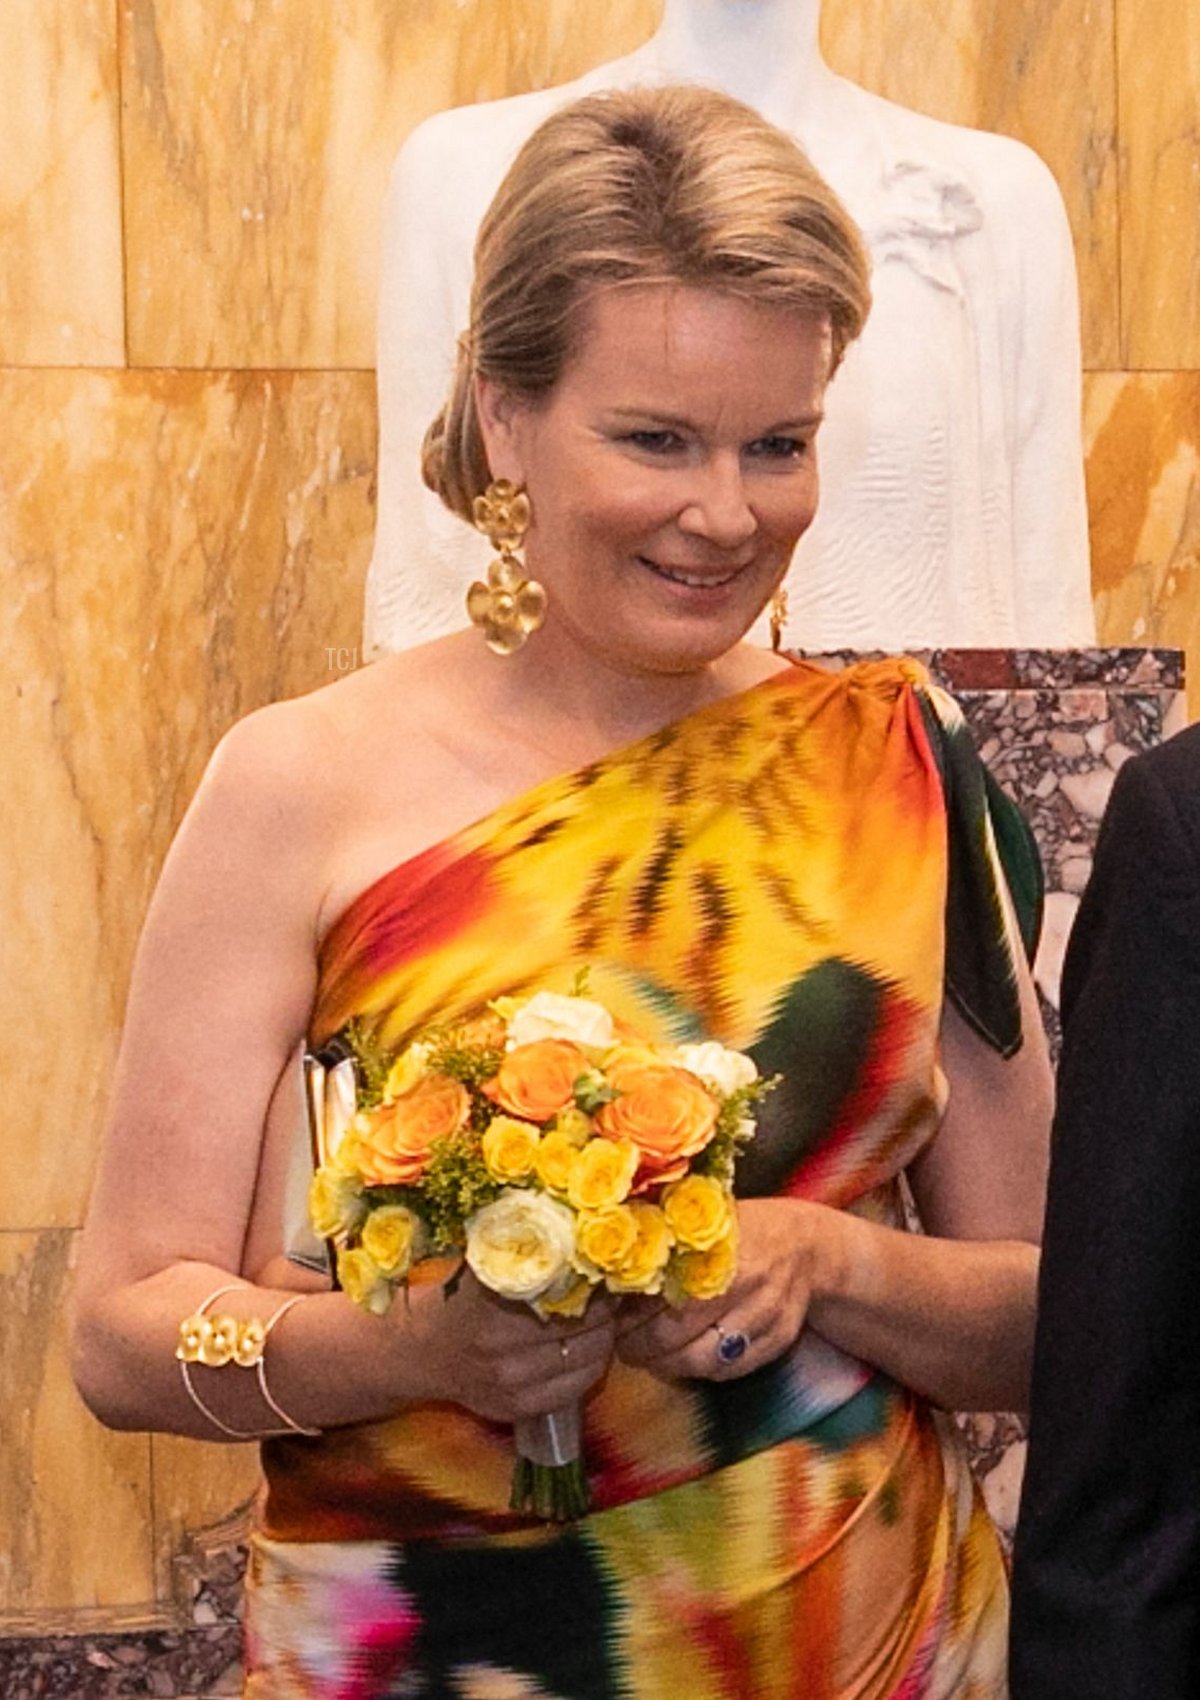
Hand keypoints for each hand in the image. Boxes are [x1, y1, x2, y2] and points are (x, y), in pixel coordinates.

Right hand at [402, 1270, 617, 1422]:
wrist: (424, 1351)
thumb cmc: (462, 1298)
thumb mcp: (485, 1266)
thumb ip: (525, 1249)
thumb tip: (579, 1229)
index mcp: (493, 1301)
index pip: (569, 1291)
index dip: (597, 1281)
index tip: (607, 1270)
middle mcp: (501, 1345)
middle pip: (585, 1326)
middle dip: (607, 1309)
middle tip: (613, 1294)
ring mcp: (511, 1382)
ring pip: (588, 1358)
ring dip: (605, 1337)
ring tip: (605, 1320)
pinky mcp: (518, 1408)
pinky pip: (578, 1387)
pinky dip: (592, 1366)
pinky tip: (589, 1349)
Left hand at [615, 1198, 823, 1380]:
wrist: (805, 1245)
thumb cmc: (739, 1231)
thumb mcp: (702, 1222)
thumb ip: (661, 1242)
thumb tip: (605, 1274)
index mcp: (718, 1243)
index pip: (659, 1291)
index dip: (627, 1312)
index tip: (607, 1318)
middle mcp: (746, 1279)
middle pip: (676, 1332)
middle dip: (639, 1345)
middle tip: (621, 1343)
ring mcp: (766, 1314)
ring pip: (701, 1361)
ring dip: (664, 1365)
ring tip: (646, 1355)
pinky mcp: (777, 1341)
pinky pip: (728, 1371)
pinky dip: (698, 1372)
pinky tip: (680, 1360)